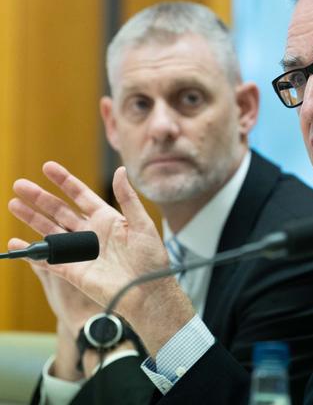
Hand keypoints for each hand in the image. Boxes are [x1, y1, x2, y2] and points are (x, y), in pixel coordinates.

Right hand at [8, 161, 194, 354]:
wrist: (147, 293)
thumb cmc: (151, 259)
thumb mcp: (142, 224)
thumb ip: (128, 198)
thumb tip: (120, 170)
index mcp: (107, 218)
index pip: (81, 195)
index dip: (64, 181)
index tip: (47, 167)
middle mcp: (91, 233)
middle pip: (60, 210)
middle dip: (40, 197)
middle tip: (20, 185)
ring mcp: (80, 252)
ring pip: (50, 231)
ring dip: (32, 218)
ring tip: (13, 204)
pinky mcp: (73, 271)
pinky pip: (48, 259)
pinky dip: (32, 251)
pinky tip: (16, 242)